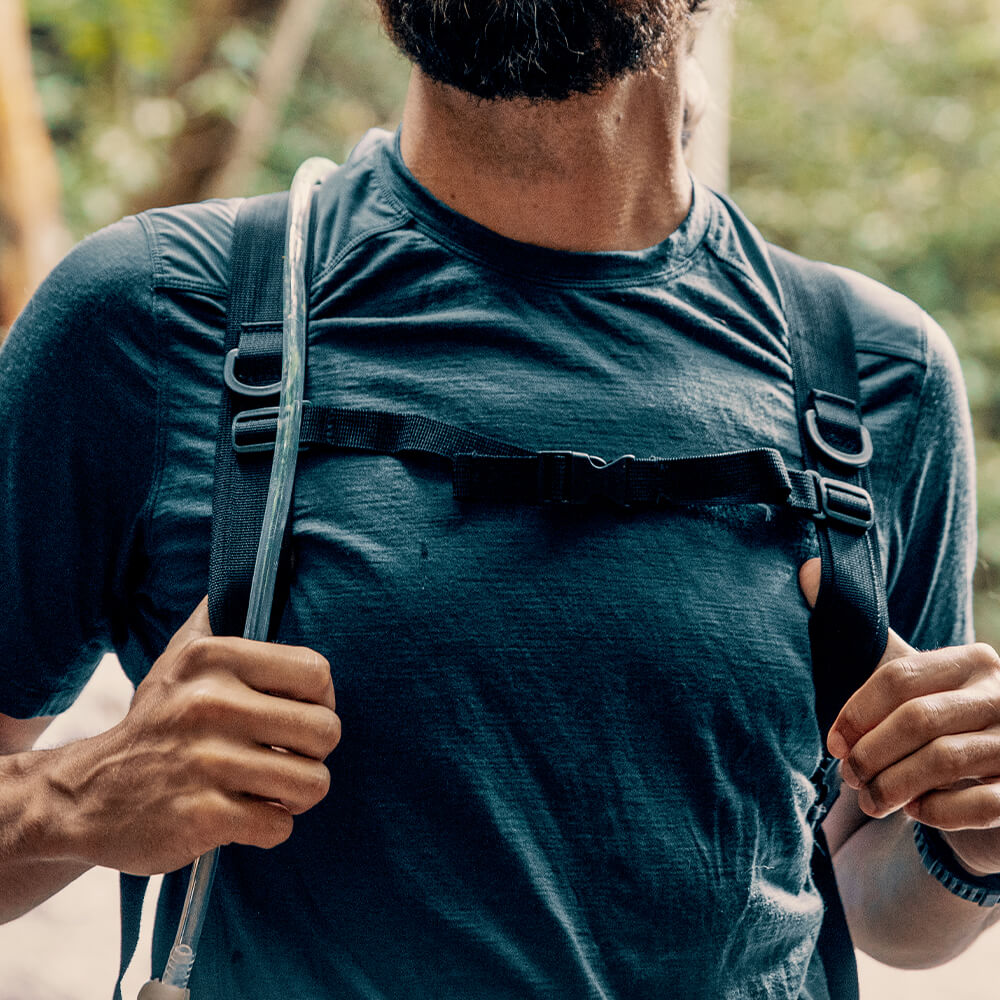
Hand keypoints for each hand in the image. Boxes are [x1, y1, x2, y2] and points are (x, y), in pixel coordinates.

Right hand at [42, 599, 340, 875]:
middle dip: (316, 752)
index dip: (321, 699)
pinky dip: (270, 825)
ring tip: (273, 786)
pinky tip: (245, 813)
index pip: (317, 673)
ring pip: (312, 782)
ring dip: (299, 792)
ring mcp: (205, 762)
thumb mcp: (180, 656)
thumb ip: (221, 615)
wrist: (85, 794)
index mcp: (213, 658)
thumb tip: (268, 560)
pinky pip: (279, 824)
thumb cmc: (158, 721)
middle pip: (325, 730)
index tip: (301, 713)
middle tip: (290, 756)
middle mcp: (210, 704)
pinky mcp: (200, 816)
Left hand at [800, 558, 999, 876]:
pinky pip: (978, 805)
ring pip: (944, 762)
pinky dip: (936, 812)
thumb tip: (804, 569)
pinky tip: (916, 811)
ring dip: (894, 786)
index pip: (899, 677)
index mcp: (971, 661)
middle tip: (848, 777)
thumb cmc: (938, 718)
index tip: (832, 743)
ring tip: (869, 800)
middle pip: (919, 719)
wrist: (996, 776)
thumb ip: (864, 635)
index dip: (856, 712)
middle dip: (872, 754)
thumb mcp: (908, 676)